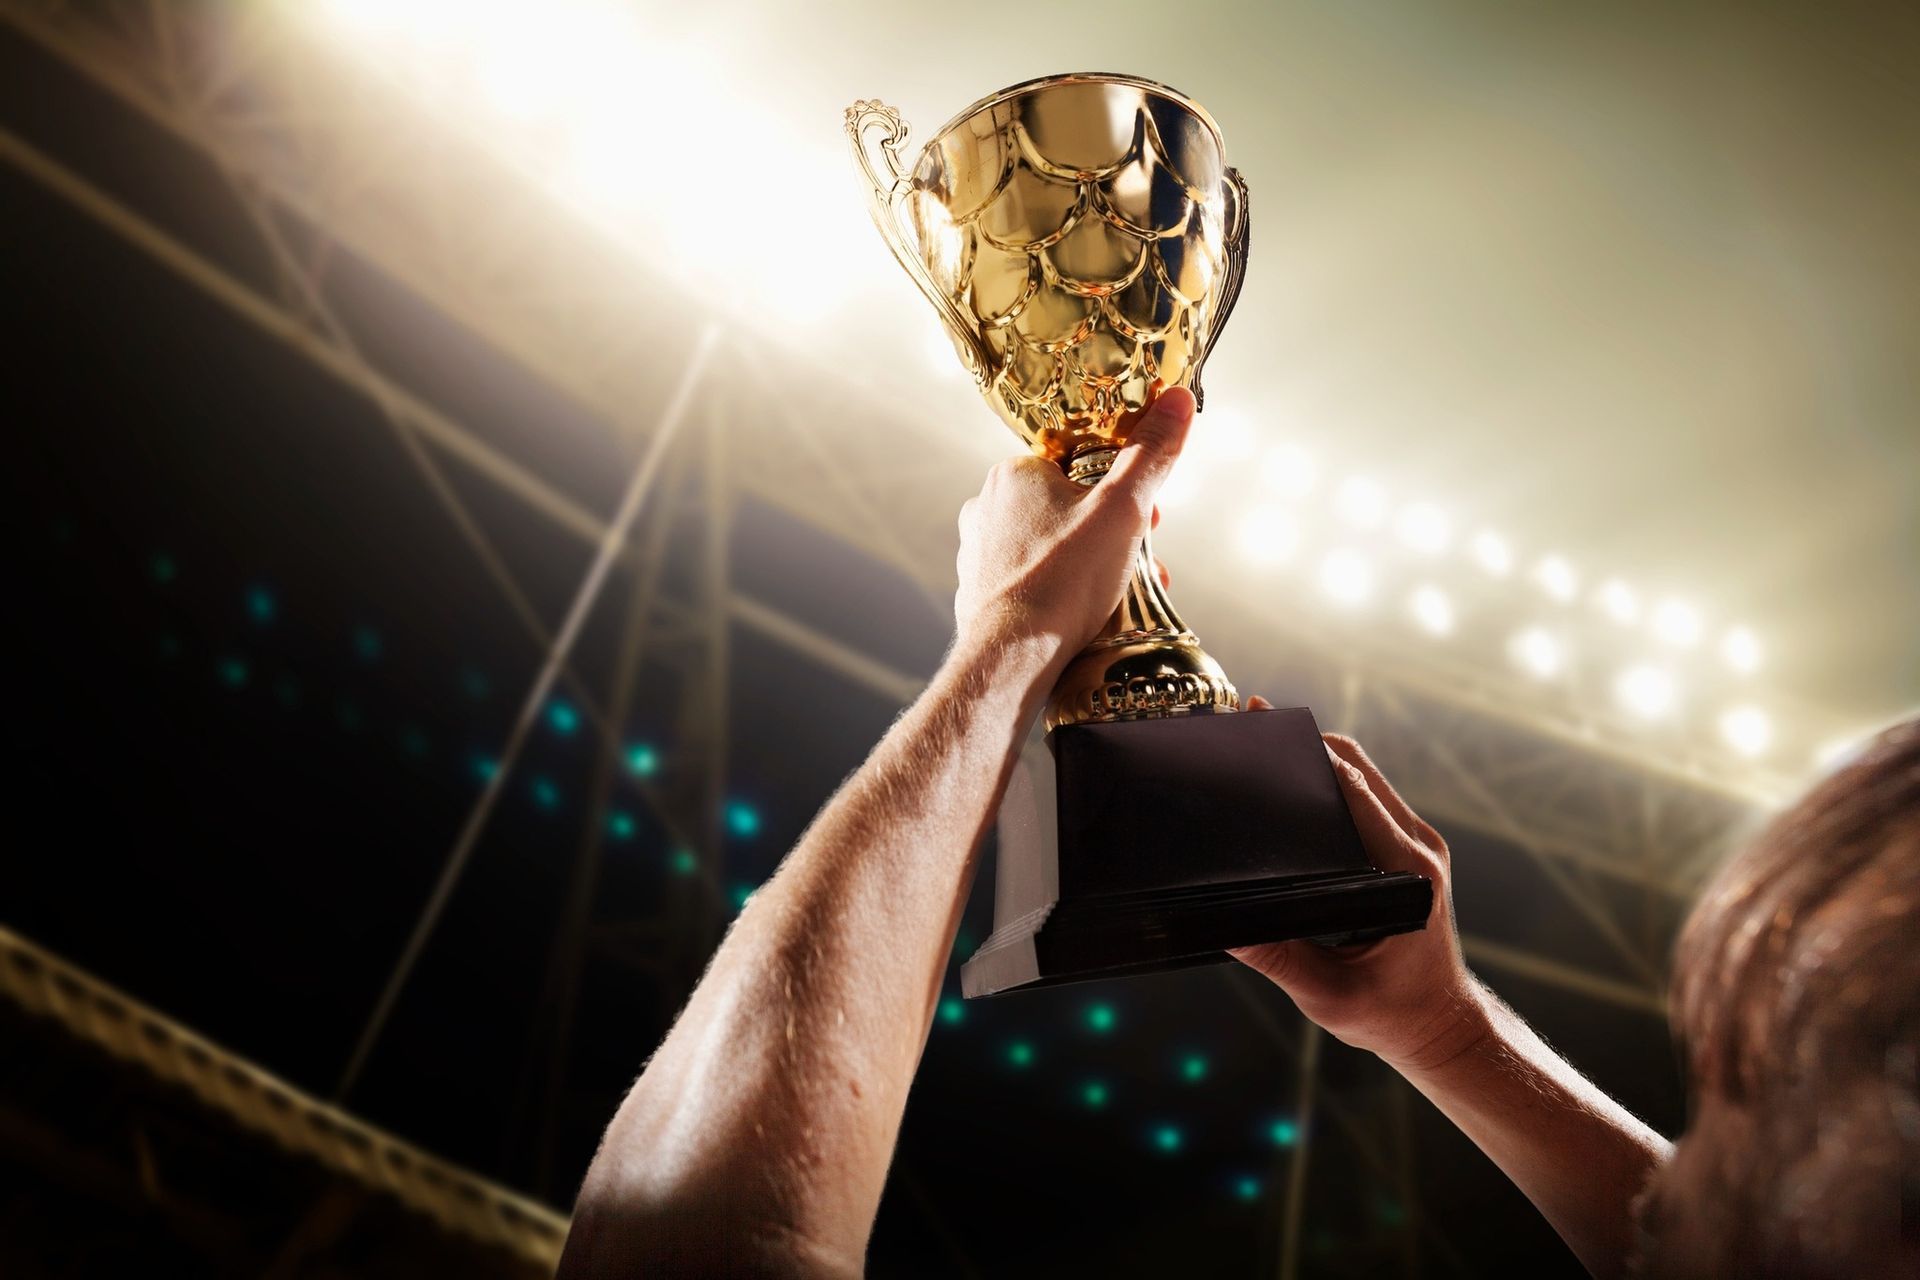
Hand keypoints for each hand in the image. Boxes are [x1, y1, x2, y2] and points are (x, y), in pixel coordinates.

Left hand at [952, 387, 1192, 658]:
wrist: (1013, 655)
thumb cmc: (1063, 580)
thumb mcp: (1124, 508)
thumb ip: (1151, 455)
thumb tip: (1175, 402)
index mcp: (1015, 475)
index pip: (1076, 466)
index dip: (1118, 490)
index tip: (1146, 516)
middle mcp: (986, 507)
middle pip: (1066, 509)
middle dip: (1110, 535)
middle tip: (1140, 560)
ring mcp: (979, 553)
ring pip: (1050, 548)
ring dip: (1089, 566)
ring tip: (1120, 594)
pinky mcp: (980, 594)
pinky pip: (1030, 583)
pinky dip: (1060, 594)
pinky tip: (1084, 615)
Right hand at [1230, 716, 1487, 1071]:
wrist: (1440, 1028)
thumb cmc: (1391, 1013)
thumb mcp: (1325, 993)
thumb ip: (1277, 956)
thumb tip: (1225, 923)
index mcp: (1405, 872)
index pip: (1354, 790)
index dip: (1309, 754)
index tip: (1265, 729)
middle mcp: (1418, 848)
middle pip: (1359, 766)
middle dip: (1306, 740)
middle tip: (1252, 721)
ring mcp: (1418, 846)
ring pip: (1366, 775)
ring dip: (1320, 756)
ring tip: (1266, 743)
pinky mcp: (1411, 851)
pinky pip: (1370, 796)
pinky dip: (1334, 779)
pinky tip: (1295, 782)